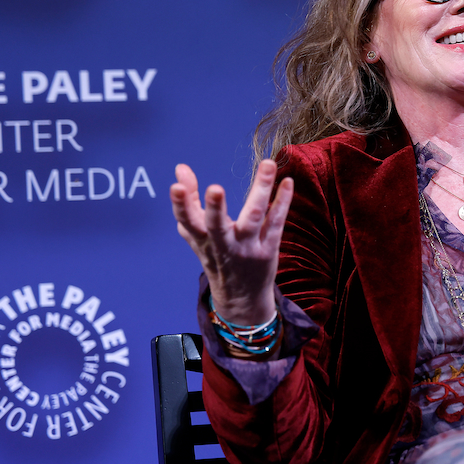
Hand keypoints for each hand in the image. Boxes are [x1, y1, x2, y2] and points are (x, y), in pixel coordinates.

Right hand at [170, 160, 293, 325]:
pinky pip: (275, 223)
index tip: (176, 187)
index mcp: (202, 240)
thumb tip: (181, 168)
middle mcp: (223, 246)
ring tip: (267, 164)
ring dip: (260, 190)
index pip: (188, 221)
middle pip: (217, 227)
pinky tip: (287, 182)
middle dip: (214, 209)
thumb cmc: (217, 257)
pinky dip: (282, 201)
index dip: (181, 205)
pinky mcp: (269, 249)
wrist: (241, 298)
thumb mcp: (198, 234)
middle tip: (215, 189)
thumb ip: (189, 201)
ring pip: (253, 218)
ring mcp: (247, 248)